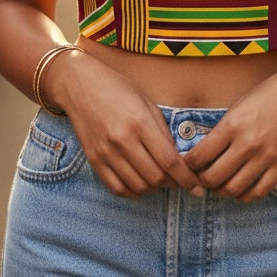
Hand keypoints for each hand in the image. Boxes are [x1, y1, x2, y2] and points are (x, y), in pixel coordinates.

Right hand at [43, 50, 205, 199]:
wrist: (78, 84)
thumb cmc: (116, 87)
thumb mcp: (146, 101)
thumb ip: (162, 130)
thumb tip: (178, 158)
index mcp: (139, 122)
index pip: (170, 161)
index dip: (187, 179)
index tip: (198, 188)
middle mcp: (122, 140)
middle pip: (155, 178)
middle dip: (174, 184)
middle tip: (181, 180)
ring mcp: (106, 153)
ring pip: (138, 187)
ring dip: (155, 188)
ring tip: (162, 179)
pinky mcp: (94, 160)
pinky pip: (117, 188)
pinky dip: (133, 192)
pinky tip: (141, 183)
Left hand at [183, 57, 276, 201]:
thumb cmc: (274, 91)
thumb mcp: (241, 103)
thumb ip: (225, 127)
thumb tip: (206, 148)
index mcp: (232, 124)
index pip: (199, 155)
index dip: (188, 164)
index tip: (187, 165)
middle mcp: (247, 143)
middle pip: (213, 177)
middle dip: (202, 180)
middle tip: (201, 177)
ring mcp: (266, 157)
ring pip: (234, 189)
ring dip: (222, 190)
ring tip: (220, 185)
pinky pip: (259, 192)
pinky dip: (245, 195)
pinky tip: (241, 189)